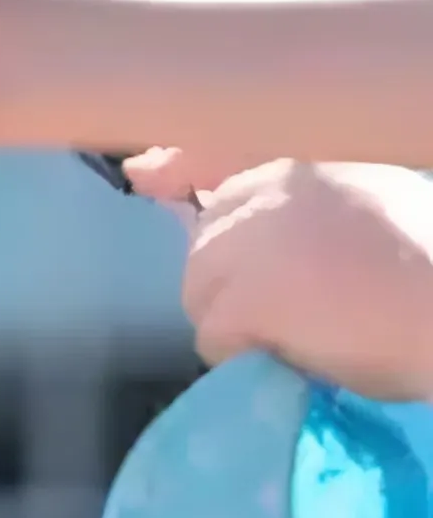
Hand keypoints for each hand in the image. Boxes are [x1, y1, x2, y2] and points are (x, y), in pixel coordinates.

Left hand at [127, 155, 432, 397]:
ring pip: (201, 292)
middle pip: (204, 244)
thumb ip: (301, 207)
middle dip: (230, 285)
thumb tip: (209, 195)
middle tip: (286, 316)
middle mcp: (273, 188)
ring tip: (299, 338)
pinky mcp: (251, 294)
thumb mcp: (370, 206)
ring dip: (236, 323)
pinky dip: (243, 356)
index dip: (180, 172)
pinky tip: (292, 356)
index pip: (215, 160)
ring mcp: (256, 239)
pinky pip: (213, 335)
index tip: (147, 174)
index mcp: (308, 164)